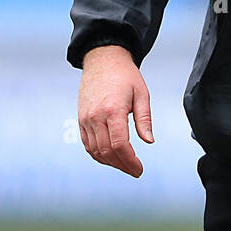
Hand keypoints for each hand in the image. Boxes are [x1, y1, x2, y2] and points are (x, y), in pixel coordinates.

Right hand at [77, 45, 152, 176]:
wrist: (103, 60)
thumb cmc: (125, 75)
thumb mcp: (142, 94)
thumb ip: (145, 120)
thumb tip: (149, 141)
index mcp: (113, 110)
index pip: (120, 145)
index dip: (130, 161)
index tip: (139, 169)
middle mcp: (96, 116)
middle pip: (106, 151)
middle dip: (122, 165)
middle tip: (135, 170)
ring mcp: (86, 118)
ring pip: (95, 151)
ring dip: (110, 162)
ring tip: (125, 165)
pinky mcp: (81, 119)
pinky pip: (87, 144)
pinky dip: (98, 155)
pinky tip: (110, 157)